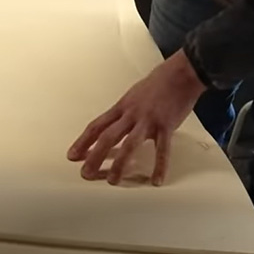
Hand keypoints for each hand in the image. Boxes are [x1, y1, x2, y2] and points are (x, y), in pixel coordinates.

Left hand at [67, 50, 205, 185]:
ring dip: (120, 164)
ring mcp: (148, 120)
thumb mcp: (134, 94)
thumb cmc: (159, 82)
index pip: (97, 126)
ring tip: (113, 180)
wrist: (181, 73)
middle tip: (86, 174)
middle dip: (95, 156)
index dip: (83, 142)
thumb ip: (126, 111)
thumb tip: (117, 125)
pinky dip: (159, 166)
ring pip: (130, 144)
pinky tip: (156, 180)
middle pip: (108, 137)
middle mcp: (131, 114)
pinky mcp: (166, 126)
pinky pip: (162, 149)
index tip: (72, 155)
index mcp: (122, 106)